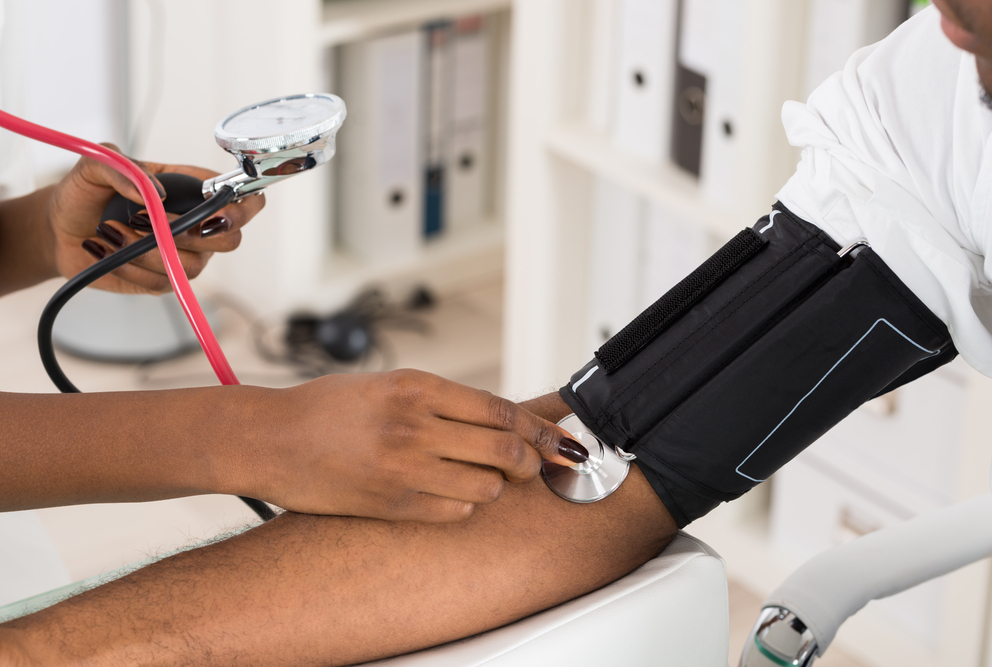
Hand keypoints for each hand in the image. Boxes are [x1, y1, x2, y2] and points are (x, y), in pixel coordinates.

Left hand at [48, 144, 264, 294]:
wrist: (60, 228)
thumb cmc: (85, 193)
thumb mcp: (97, 164)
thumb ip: (125, 168)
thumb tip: (155, 196)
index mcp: (194, 190)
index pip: (244, 199)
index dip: (242, 207)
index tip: (213, 211)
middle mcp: (198, 225)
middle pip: (230, 240)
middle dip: (192, 234)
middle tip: (149, 222)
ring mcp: (185, 255)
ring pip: (191, 266)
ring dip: (147, 251)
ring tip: (109, 231)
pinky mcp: (164, 280)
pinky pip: (163, 283)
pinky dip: (129, 267)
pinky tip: (106, 250)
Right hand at [242, 369, 589, 521]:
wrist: (270, 439)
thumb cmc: (327, 408)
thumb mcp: (387, 385)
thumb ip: (442, 401)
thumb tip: (499, 418)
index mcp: (416, 387)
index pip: (500, 409)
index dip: (539, 428)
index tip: (562, 440)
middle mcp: (413, 426)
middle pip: (504, 449)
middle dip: (530, 461)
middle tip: (533, 464)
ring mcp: (402, 468)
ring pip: (485, 487)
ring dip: (493, 485)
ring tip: (480, 477)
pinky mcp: (390, 504)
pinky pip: (453, 513)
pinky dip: (463, 506)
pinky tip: (449, 495)